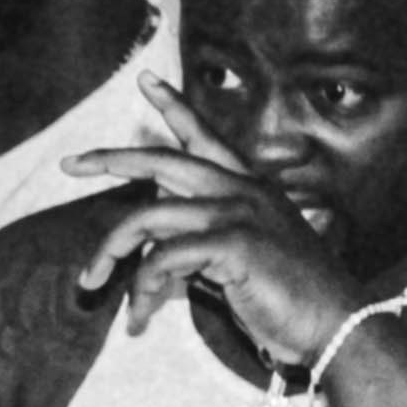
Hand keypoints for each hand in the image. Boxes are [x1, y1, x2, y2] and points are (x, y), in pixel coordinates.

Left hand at [60, 88, 352, 361]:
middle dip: (111, 159)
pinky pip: (163, 257)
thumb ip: (203, 238)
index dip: (174, 106)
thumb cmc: (291, 300)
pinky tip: (139, 315)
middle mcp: (244, 191)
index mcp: (250, 188)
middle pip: (164, 162)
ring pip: (149, 217)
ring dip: (112, 253)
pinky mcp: (233, 244)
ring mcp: (239, 213)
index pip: (206, 136)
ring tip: (94, 284)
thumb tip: (158, 232)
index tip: (145, 80)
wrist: (337, 326)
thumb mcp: (243, 259)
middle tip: (69, 164)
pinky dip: (142, 288)